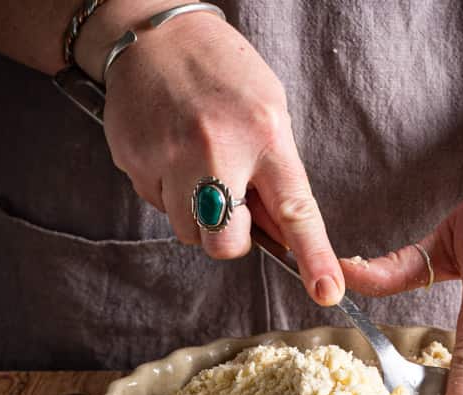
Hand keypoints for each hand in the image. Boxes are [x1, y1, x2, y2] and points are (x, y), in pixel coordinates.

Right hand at [79, 6, 343, 305]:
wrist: (155, 34)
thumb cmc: (223, 75)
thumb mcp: (270, 115)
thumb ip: (277, 178)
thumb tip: (283, 240)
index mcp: (265, 135)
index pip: (295, 211)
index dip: (314, 257)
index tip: (327, 292)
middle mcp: (216, 148)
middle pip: (225, 243)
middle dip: (229, 237)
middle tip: (229, 202)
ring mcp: (170, 157)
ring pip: (188, 232)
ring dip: (197, 215)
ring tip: (197, 167)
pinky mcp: (135, 161)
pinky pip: (159, 206)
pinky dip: (170, 192)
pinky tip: (172, 154)